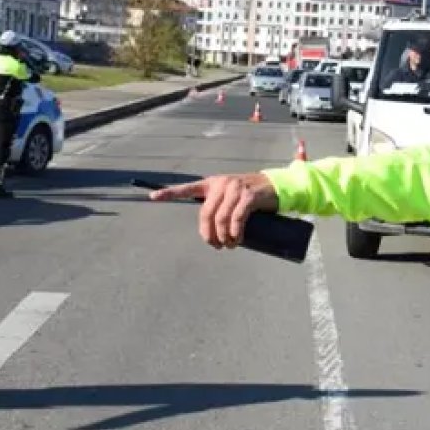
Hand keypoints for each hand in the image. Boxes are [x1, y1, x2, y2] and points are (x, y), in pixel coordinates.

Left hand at [149, 173, 279, 248]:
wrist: (276, 186)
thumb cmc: (251, 196)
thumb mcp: (231, 197)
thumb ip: (219, 207)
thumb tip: (211, 232)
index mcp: (212, 183)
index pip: (188, 188)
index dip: (170, 192)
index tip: (153, 197)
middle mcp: (221, 184)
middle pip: (206, 213)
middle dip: (209, 234)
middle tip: (216, 246)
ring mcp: (235, 188)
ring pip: (221, 218)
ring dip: (224, 237)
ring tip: (230, 245)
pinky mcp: (249, 196)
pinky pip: (237, 218)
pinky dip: (235, 232)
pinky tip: (237, 239)